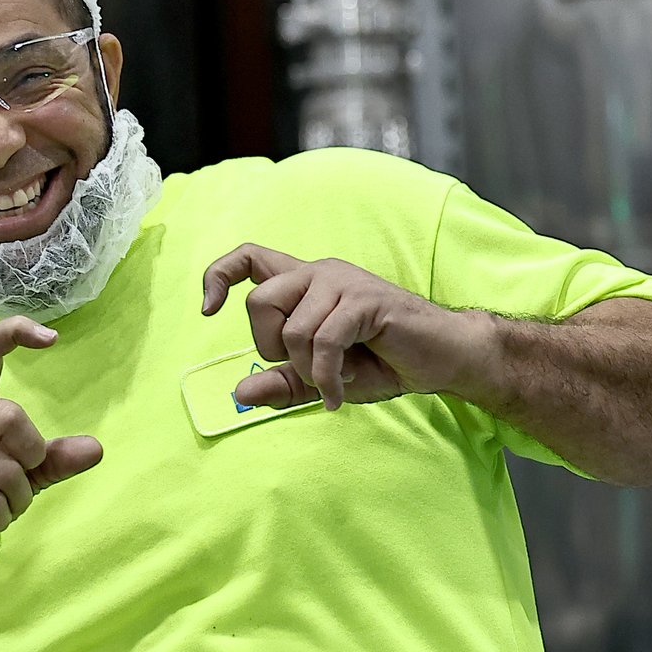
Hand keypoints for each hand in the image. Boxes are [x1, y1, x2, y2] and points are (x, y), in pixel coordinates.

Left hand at [199, 245, 489, 411]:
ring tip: (332, 384)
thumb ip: (282, 383)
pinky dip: (328, 377)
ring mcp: (343, 283)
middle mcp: (320, 273)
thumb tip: (239, 392)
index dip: (218, 276)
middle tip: (301, 369)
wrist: (443, 358)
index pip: (249, 257)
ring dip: (307, 370)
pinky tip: (340, 394)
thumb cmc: (385, 362)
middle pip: (259, 301)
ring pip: (292, 328)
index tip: (208, 309)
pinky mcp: (365, 301)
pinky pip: (324, 341)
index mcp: (305, 283)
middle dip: (270, 347)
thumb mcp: (322, 379)